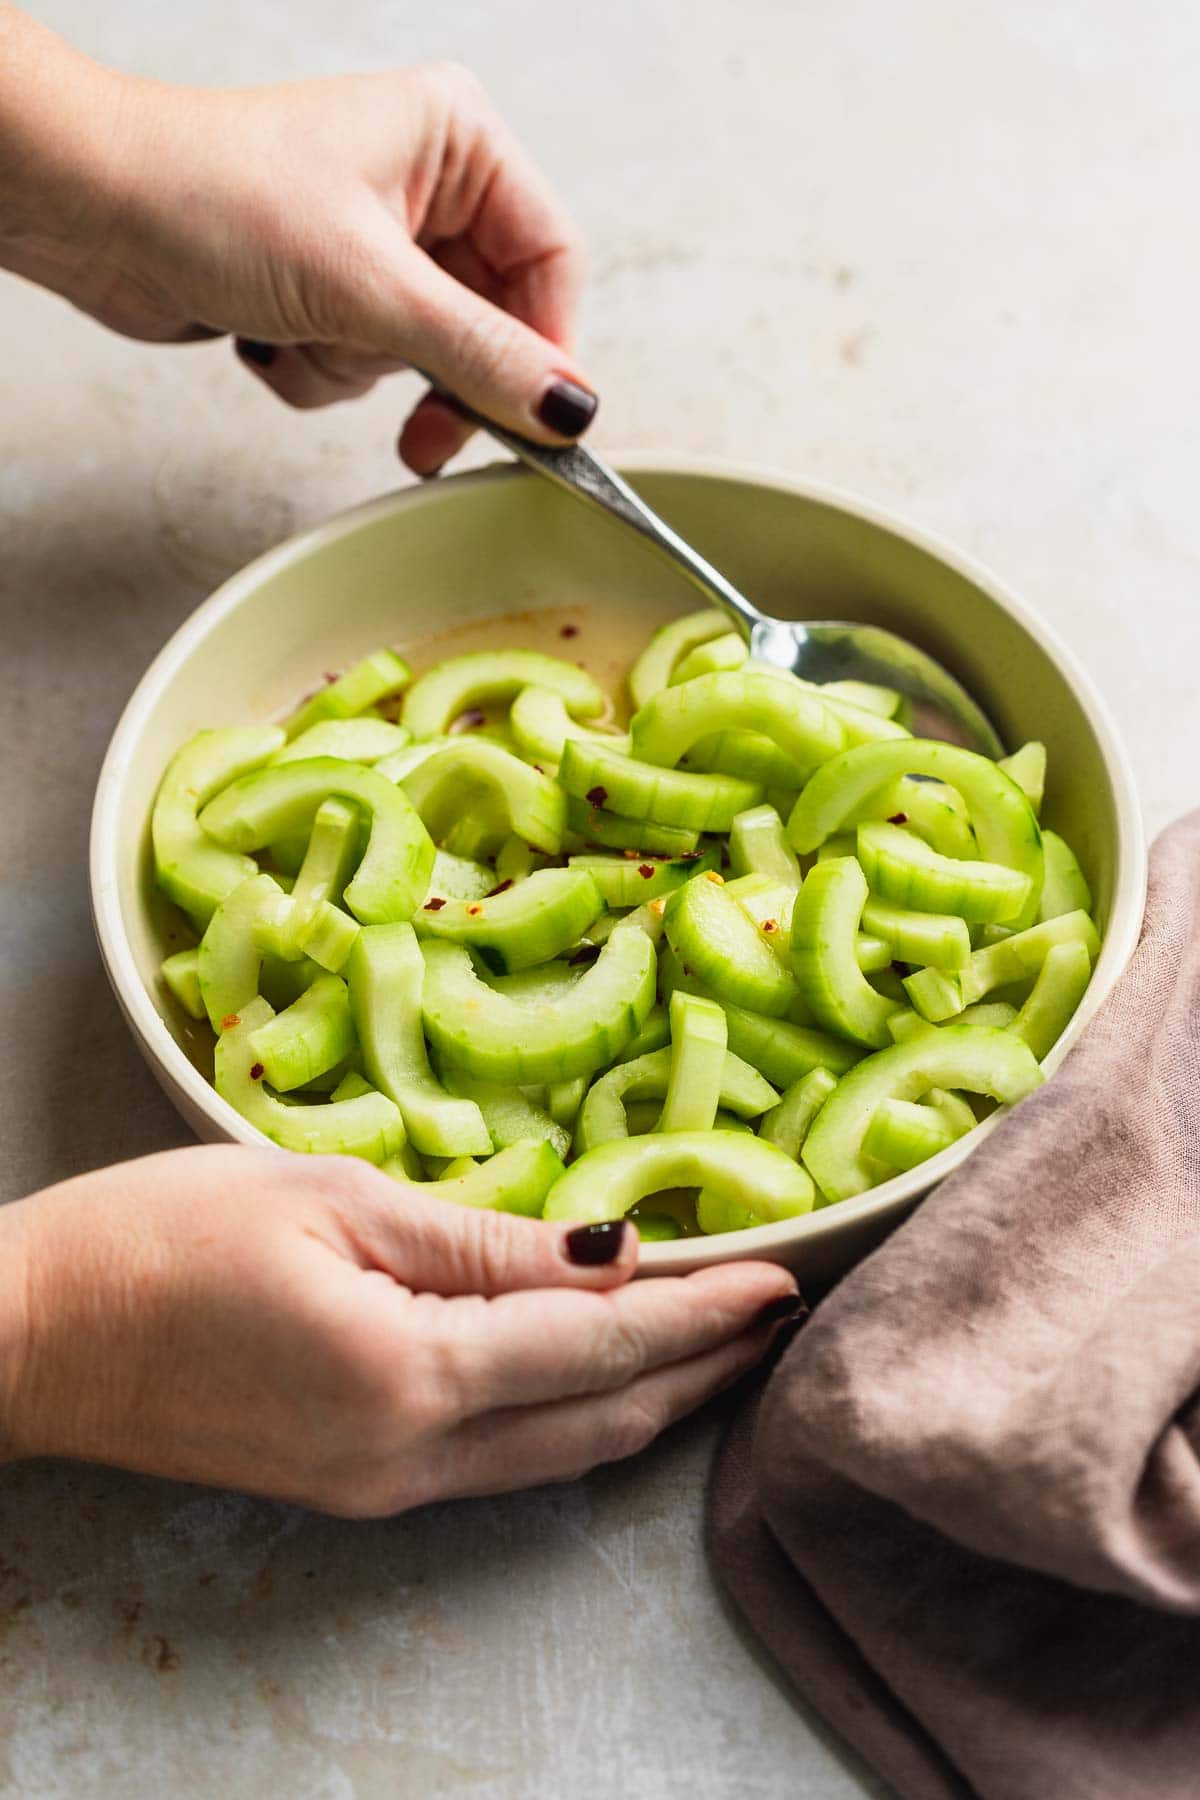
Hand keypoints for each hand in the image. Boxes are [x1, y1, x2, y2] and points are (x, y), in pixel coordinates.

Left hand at [0, 11, 590, 472]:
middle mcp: (426, 186)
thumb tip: (569, 408)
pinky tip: (274, 337)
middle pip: (495, 321)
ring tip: (306, 336)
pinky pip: (370, 369)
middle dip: (438, 375)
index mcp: (456, 141)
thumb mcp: (369, 287)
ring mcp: (379, 243)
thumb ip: (480, 355)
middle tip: (430, 434)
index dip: (547, 348)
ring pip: (427, 357)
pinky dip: (325, 373)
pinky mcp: (333, 291)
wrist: (94, 214)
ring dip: (362, 370)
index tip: (539, 422)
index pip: (550, 260)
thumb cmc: (212, 197)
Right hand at [0, 1145, 800, 1514]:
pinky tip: (601, 1375)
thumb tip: (613, 1250)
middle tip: (774, 1309)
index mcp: (406, 1374)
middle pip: (598, 1420)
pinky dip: (572, 1415)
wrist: (31, 1334)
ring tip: (716, 1343)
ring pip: (558, 1454)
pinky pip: (500, 1459)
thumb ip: (483, 1242)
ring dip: (647, 1398)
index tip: (782, 1276)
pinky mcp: (354, 1485)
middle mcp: (407, 1456)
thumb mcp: (332, 1199)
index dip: (700, 1312)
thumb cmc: (160, 1238)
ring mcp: (380, 1485)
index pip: (597, 1348)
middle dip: (698, 1368)